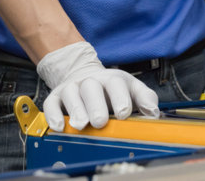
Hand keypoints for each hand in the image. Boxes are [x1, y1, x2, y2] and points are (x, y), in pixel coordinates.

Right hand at [36, 41, 159, 130]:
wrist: (85, 77)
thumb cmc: (111, 88)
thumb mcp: (132, 88)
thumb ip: (145, 98)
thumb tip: (153, 113)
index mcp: (111, 79)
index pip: (115, 84)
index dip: (120, 98)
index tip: (124, 113)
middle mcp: (90, 81)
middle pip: (91, 88)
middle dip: (96, 105)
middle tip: (101, 121)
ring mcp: (72, 88)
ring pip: (71, 94)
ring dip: (76, 110)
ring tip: (82, 125)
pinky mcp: (56, 97)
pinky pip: (51, 104)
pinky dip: (53, 115)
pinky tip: (59, 126)